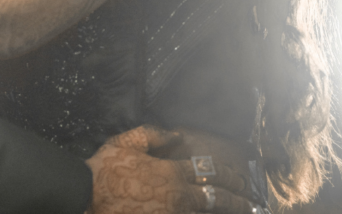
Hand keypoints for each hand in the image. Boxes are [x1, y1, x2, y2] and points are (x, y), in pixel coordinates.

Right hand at [86, 126, 257, 213]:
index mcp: (170, 171)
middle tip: (253, 203)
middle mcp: (177, 196)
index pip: (207, 172)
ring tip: (240, 210)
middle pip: (214, 198)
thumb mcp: (128, 140)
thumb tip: (176, 135)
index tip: (242, 179)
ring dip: (221, 211)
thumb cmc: (107, 168)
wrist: (88, 197)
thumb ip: (154, 134)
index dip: (228, 175)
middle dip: (237, 200)